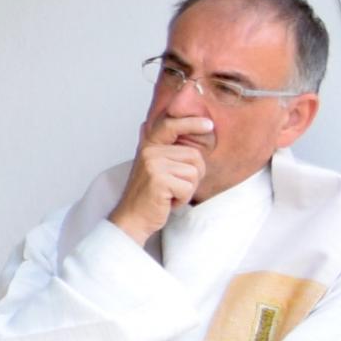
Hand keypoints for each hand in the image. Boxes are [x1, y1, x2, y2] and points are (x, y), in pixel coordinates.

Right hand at [108, 119, 207, 240]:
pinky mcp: (159, 180)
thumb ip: (163, 148)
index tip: (209, 124)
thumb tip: (167, 125)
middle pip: (194, 156)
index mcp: (148, 146)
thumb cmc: (148, 195)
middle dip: (193, 175)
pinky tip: (168, 201)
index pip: (170, 125)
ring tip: (169, 193)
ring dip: (187, 188)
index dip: (191, 122)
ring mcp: (153, 164)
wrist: (132, 218)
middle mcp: (150, 151)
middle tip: (174, 186)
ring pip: (194, 172)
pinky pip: (188, 187)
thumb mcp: (154, 166)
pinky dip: (183, 198)